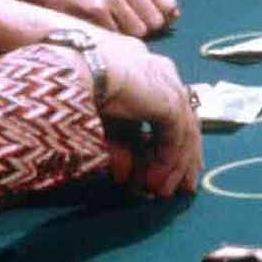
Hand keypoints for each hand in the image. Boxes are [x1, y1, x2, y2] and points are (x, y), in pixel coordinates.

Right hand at [3, 0, 178, 36]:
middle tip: (120, 25)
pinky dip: (108, 38)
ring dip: (125, 36)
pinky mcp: (96, 10)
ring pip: (138, 33)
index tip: (146, 24)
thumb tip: (174, 16)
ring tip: (107, 26)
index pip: (169, 6)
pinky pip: (117, 37)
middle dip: (142, 30)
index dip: (161, 20)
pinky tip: (95, 29)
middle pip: (155, 23)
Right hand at [86, 32, 202, 196]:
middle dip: (183, 157)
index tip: (165, 168)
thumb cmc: (80, 88)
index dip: (168, 141)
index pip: (167, 109)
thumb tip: (127, 174)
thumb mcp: (103, 123)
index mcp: (146, 69)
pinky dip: (169, 161)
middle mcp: (163, 72)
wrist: (77, 71)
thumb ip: (120, 146)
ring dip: (175, 165)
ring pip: (184, 131)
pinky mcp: (170, 99)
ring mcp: (170, 83)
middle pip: (183, 120)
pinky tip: (158, 178)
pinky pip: (177, 137)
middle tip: (182, 186)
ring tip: (164, 191)